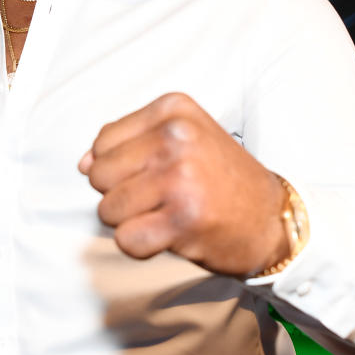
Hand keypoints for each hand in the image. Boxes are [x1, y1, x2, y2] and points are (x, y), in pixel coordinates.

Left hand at [78, 92, 290, 275]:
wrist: (272, 218)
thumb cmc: (220, 178)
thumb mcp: (182, 139)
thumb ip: (129, 143)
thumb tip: (83, 164)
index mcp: (174, 109)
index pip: (102, 142)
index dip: (118, 167)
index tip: (155, 173)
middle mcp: (176, 137)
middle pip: (99, 175)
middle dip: (121, 193)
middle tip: (161, 197)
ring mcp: (180, 176)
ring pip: (108, 208)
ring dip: (131, 221)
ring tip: (167, 214)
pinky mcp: (183, 218)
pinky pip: (126, 238)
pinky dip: (141, 245)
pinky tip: (169, 235)